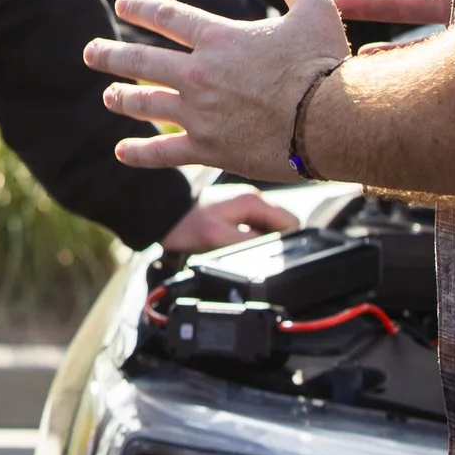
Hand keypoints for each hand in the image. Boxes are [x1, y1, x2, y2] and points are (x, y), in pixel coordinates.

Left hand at [85, 0, 348, 180]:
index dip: (141, 7)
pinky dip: (141, 153)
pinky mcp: (209, 148)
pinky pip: (165, 152)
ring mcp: (200, 114)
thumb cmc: (324, 65)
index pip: (168, 16)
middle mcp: (200, 74)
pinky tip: (122, 152)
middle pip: (142, 60)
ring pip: (147, 103)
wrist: (333, 123)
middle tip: (90, 52)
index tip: (122, 4)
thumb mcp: (313, 9)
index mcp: (219, 39)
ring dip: (123, 99)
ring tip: (108, 96)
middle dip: (112, 55)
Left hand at [158, 186, 301, 252]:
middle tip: (260, 256)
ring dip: (265, 240)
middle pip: (283, 224)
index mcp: (252, 200)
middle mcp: (252, 197)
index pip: (291, 222)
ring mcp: (244, 204)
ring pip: (270, 227)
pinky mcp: (235, 211)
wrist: (162, 217)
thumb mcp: (218, 237)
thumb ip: (250, 242)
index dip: (291, 242)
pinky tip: (240, 246)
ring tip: (246, 252)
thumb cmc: (184, 225)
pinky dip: (253, 238)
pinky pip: (256, 227)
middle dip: (278, 242)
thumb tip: (274, 249)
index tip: (281, 257)